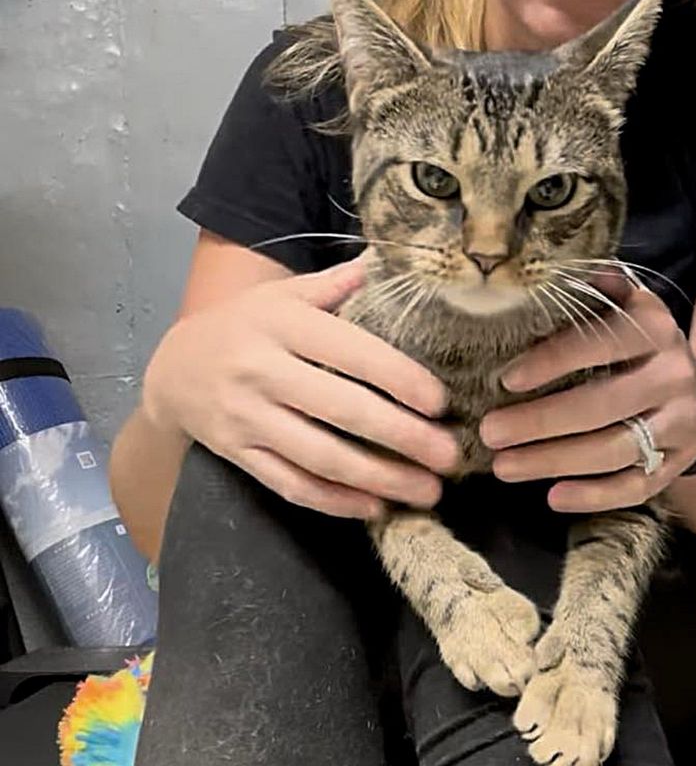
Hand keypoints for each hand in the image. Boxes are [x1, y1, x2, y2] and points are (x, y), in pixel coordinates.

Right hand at [142, 258, 457, 518]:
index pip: (351, 352)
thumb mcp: (283, 295)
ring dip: (379, 479)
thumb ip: (336, 284)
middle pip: (342, 410)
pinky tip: (375, 508)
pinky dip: (335, 502)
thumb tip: (390, 260)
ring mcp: (247, 418)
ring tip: (428, 491)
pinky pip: (291, 484)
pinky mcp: (238, 455)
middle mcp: (262, 370)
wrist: (171, 368)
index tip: (441, 402)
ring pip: (320, 457)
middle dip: (403, 437)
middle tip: (450, 455)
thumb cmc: (244, 325)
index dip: (399, 379)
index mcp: (282, 324)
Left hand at [480, 282, 695, 511]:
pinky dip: (594, 496)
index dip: (553, 360)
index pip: (601, 342)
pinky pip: (636, 486)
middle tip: (490, 433)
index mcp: (656, 329)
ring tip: (503, 467)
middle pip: (603, 405)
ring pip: (614, 450)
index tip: (505, 379)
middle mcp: (674, 376)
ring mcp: (681, 424)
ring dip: (554, 462)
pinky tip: (553, 496)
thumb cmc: (637, 347)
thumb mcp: (626, 308)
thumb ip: (596, 292)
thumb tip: (557, 268)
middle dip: (540, 422)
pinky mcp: (677, 464)